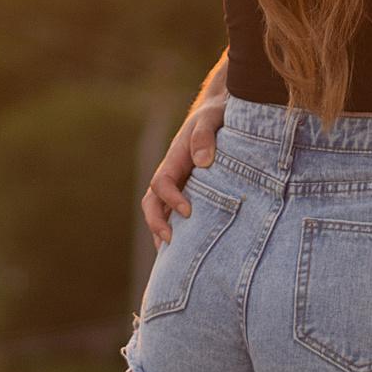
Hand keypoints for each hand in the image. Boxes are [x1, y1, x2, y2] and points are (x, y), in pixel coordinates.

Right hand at [141, 93, 226, 245]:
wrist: (220, 112)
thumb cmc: (217, 115)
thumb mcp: (212, 118)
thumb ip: (205, 135)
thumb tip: (203, 162)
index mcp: (174, 159)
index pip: (161, 183)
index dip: (170, 198)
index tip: (188, 211)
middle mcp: (172, 174)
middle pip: (152, 202)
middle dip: (156, 223)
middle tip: (172, 241)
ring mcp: (178, 184)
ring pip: (161, 212)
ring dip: (163, 232)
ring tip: (175, 259)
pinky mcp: (190, 192)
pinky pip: (176, 214)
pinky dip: (178, 232)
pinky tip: (189, 252)